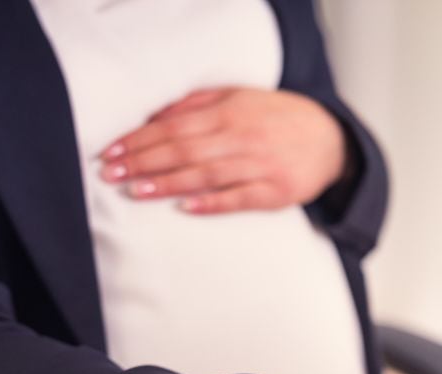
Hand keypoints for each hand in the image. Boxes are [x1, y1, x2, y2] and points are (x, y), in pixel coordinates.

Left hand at [98, 87, 346, 213]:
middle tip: (110, 173)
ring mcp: (259, 166)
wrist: (331, 141)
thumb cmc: (276, 119)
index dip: (140, 140)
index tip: (112, 150)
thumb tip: (155, 116)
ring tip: (135, 191)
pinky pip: (237, 199)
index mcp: (230, 112)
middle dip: (143, 162)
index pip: (174, 126)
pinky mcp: (274, 193)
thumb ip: (197, 105)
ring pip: (205, 175)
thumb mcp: (239, 98)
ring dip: (167, 184)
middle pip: (183, 150)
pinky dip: (211, 203)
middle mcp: (241, 137)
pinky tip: (185, 208)